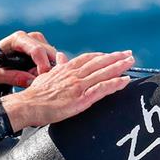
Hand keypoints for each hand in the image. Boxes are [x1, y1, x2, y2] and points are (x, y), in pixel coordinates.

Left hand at [0, 30, 60, 87]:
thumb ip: (11, 77)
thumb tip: (31, 80)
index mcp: (18, 39)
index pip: (37, 50)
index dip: (43, 65)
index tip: (41, 79)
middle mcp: (31, 37)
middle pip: (49, 54)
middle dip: (45, 70)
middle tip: (34, 82)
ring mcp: (39, 42)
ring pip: (54, 58)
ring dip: (46, 71)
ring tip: (31, 79)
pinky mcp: (44, 49)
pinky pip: (53, 61)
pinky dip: (47, 71)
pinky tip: (35, 75)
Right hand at [1, 50, 134, 131]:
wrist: (28, 105)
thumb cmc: (34, 94)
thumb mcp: (45, 75)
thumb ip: (57, 67)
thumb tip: (62, 56)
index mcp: (65, 69)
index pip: (87, 58)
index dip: (101, 55)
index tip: (112, 54)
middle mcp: (73, 74)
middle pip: (99, 62)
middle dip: (115, 57)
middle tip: (129, 54)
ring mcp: (78, 86)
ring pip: (103, 73)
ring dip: (119, 67)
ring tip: (131, 63)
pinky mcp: (81, 99)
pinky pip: (102, 88)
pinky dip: (115, 83)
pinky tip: (125, 81)